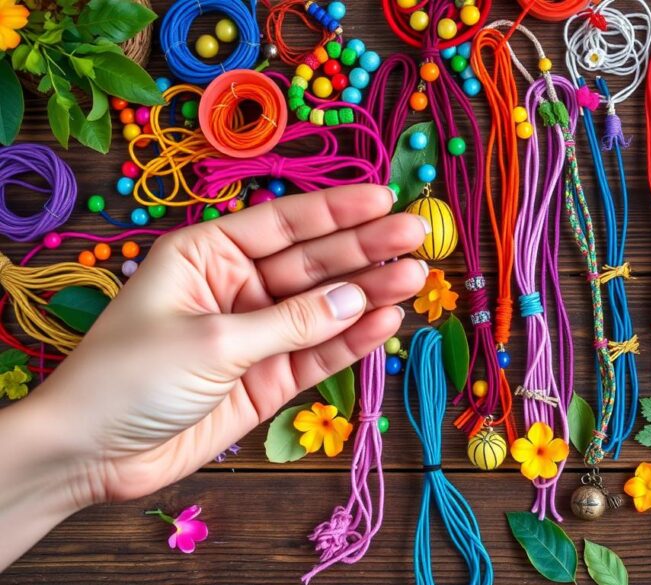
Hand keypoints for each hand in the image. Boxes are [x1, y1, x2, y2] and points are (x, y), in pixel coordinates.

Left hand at [27, 185, 428, 504]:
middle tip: (419, 237)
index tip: (385, 198)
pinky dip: (352, 341)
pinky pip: (318, 354)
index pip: (284, 224)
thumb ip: (290, 322)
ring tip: (416, 278)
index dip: (337, 211)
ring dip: (369, 294)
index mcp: (208, 255)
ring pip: (324, 308)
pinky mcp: (267, 380)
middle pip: (313, 263)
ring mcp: (256, 335)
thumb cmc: (129, 377)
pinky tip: (387, 321)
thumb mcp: (211, 341)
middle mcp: (237, 287)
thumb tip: (357, 298)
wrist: (90, 455)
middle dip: (365, 250)